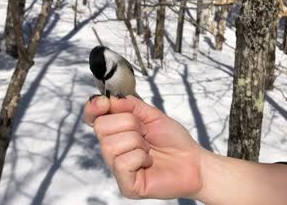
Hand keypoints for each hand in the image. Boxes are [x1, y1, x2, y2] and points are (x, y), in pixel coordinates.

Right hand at [84, 95, 202, 199]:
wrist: (194, 162)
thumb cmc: (173, 141)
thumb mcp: (152, 115)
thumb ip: (131, 105)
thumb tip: (111, 100)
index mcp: (116, 131)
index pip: (92, 118)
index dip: (93, 108)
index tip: (104, 102)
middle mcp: (113, 150)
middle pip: (101, 127)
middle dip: (128, 123)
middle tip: (145, 132)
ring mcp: (117, 168)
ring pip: (111, 145)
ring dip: (137, 142)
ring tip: (148, 149)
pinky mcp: (126, 185)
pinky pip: (123, 162)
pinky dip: (141, 157)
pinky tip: (148, 162)